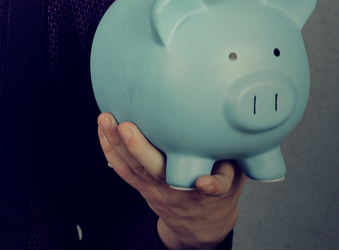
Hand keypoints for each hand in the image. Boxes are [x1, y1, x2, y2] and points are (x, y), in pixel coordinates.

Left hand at [97, 112, 243, 249]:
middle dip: (142, 150)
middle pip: (161, 172)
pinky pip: (124, 170)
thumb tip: (227, 116)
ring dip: (118, 143)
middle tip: (127, 128)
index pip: (217, 187)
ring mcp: (159, 189)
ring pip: (136, 168)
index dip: (214, 184)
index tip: (207, 182)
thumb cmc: (219, 185)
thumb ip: (233, 150)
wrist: (200, 223)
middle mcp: (183, 189)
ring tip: (105, 119)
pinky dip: (110, 150)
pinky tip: (102, 130)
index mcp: (213, 187)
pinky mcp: (143, 187)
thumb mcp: (236, 172)